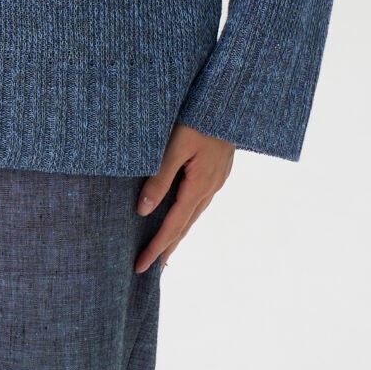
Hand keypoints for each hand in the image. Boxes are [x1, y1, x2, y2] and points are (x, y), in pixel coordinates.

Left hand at [134, 122, 234, 273]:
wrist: (230, 101)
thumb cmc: (199, 118)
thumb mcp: (175, 146)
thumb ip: (160, 177)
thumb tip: (143, 210)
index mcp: (199, 186)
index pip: (173, 225)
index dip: (156, 247)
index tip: (140, 266)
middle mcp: (210, 188)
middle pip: (185, 226)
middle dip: (167, 247)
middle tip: (150, 269)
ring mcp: (216, 179)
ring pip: (194, 214)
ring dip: (178, 233)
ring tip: (164, 249)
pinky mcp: (217, 170)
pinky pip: (199, 200)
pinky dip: (187, 214)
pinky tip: (181, 214)